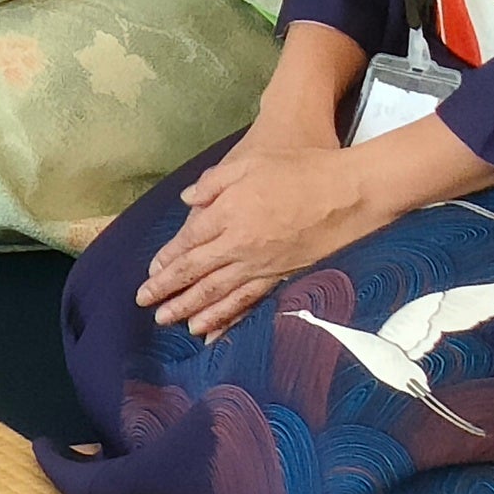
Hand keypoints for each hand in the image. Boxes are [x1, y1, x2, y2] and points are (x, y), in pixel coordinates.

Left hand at [135, 112, 379, 338]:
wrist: (348, 192)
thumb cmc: (300, 170)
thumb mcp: (249, 163)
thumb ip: (214, 182)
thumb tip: (188, 200)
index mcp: (228, 214)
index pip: (188, 243)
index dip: (167, 260)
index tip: (150, 273)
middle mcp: (239, 245)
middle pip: (196, 274)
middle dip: (168, 292)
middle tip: (146, 305)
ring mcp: (261, 264)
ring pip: (218, 294)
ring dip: (191, 310)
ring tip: (170, 322)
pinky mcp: (282, 275)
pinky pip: (248, 302)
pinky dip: (227, 318)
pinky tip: (214, 330)